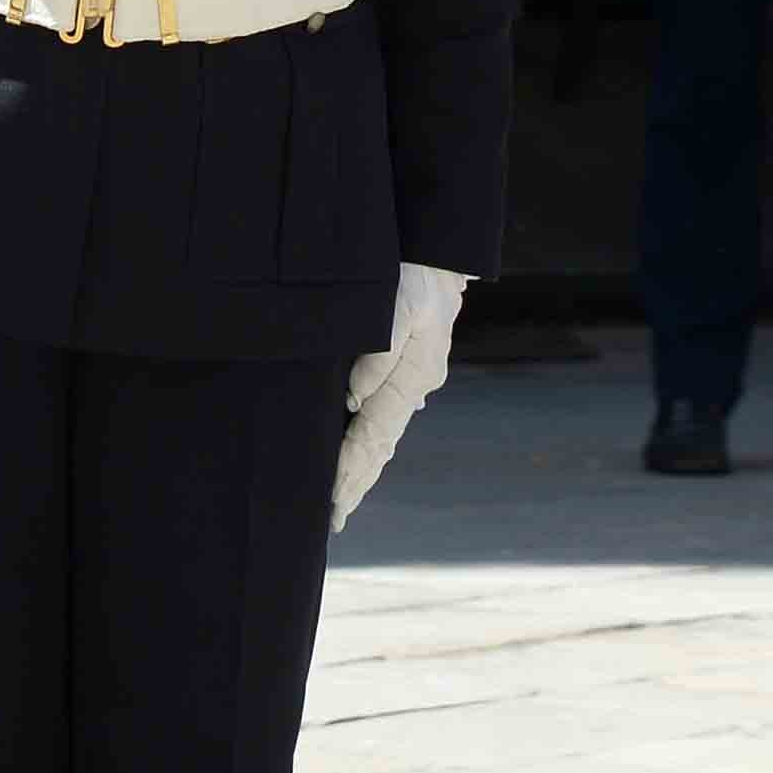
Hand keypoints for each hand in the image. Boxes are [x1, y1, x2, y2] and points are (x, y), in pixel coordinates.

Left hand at [330, 262, 469, 530]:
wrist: (440, 254)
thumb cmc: (418, 277)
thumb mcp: (402, 306)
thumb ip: (381, 354)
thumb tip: (355, 400)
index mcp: (413, 379)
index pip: (374, 436)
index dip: (351, 469)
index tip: (332, 500)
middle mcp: (413, 388)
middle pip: (380, 446)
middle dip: (356, 482)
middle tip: (333, 519)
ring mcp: (410, 382)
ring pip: (382, 436)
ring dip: (362, 468)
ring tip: (341, 500)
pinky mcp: (404, 373)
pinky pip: (382, 417)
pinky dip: (368, 443)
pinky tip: (358, 456)